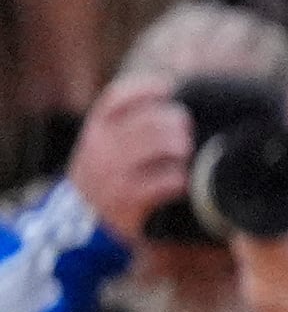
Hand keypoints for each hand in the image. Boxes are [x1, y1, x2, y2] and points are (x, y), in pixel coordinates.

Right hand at [66, 76, 192, 245]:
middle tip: (184, 132)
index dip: (147, 88)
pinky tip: (181, 182)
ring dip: (180, 148)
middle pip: (149, 121)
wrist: (79, 226)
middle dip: (176, 122)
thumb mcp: (107, 144)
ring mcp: (111, 177)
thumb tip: (173, 86)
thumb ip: (131, 120)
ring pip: (157, 146)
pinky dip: (179, 179)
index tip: (169, 88)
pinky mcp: (126, 203)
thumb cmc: (109, 174)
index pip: (117, 98)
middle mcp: (99, 150)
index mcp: (96, 130)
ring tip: (183, 154)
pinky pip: (165, 182)